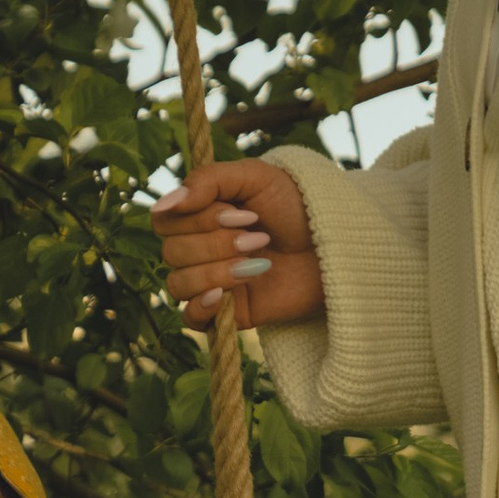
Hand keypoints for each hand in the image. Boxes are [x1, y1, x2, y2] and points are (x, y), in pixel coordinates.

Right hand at [149, 159, 322, 333]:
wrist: (338, 244)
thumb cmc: (297, 206)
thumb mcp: (254, 178)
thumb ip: (206, 181)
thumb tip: (160, 206)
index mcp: (198, 215)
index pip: (165, 221)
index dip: (198, 219)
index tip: (242, 213)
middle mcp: (198, 249)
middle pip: (171, 252)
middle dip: (217, 243)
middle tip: (261, 237)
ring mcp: (211, 281)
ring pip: (178, 284)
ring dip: (217, 271)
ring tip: (259, 262)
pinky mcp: (227, 312)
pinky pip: (190, 319)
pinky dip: (201, 306)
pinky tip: (225, 293)